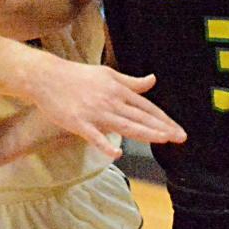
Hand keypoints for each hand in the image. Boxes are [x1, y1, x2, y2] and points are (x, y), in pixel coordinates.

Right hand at [28, 51, 185, 158]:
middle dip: (162, 128)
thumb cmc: (78, 76)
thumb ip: (131, 81)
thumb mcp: (108, 74)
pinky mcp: (79, 122)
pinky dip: (106, 144)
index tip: (177, 130)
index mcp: (118, 90)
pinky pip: (95, 136)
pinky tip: (117, 153)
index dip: (164, 119)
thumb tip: (153, 79)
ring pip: (124, 125)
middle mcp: (110, 101)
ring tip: (163, 139)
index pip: (146, 107)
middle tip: (180, 138)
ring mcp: (95, 112)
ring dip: (145, 133)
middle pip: (140, 117)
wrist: (48, 77)